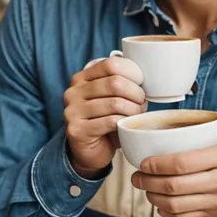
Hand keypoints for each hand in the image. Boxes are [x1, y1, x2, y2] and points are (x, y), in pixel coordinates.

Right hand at [64, 56, 145, 177]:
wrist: (90, 152)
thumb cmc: (104, 121)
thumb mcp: (109, 97)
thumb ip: (119, 83)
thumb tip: (144, 76)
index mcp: (81, 78)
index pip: (110, 65)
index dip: (132, 72)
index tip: (141, 83)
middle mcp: (73, 92)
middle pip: (114, 83)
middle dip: (136, 93)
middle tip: (142, 102)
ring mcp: (72, 111)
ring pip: (115, 103)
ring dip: (133, 110)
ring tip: (138, 114)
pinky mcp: (77, 130)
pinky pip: (110, 122)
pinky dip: (125, 122)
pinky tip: (128, 125)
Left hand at [131, 127, 216, 216]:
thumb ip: (209, 129)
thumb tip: (175, 121)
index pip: (183, 162)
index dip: (157, 164)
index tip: (143, 162)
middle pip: (175, 186)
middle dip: (148, 182)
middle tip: (136, 177)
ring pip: (176, 205)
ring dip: (153, 198)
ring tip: (144, 189)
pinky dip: (166, 213)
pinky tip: (159, 204)